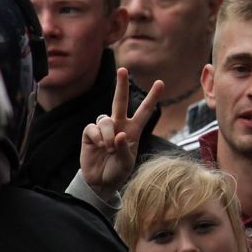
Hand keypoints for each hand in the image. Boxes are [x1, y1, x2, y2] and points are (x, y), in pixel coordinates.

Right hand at [80, 68, 162, 200]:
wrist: (101, 182)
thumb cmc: (118, 171)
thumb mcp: (127, 163)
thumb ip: (124, 149)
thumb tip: (119, 134)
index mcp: (133, 130)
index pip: (144, 111)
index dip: (152, 97)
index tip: (160, 83)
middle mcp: (119, 125)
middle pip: (120, 101)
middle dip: (121, 85)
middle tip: (123, 69)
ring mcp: (104, 129)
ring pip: (105, 119)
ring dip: (108, 134)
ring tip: (109, 148)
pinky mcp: (90, 134)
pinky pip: (93, 128)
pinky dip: (97, 137)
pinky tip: (99, 146)